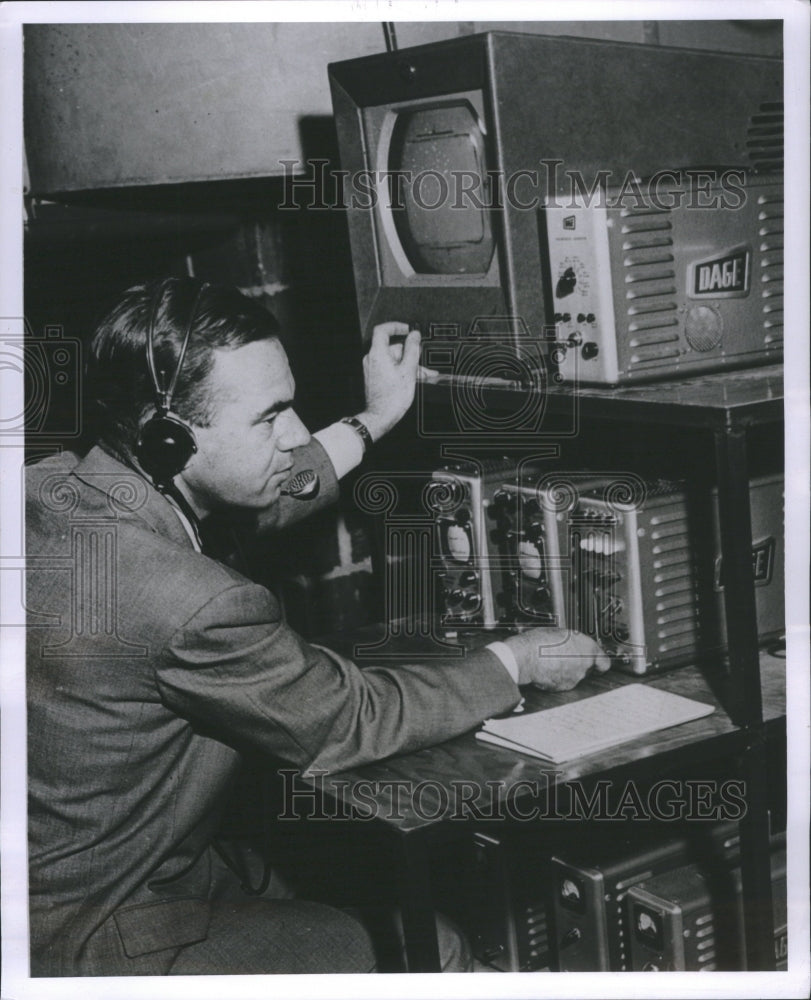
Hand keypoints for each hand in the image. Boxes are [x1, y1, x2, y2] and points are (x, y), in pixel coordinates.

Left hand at [356, 322, 420, 441]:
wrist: (381, 417)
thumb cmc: (392, 398)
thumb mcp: (409, 370)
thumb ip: (412, 349)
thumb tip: (414, 335)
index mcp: (378, 354)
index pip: (383, 330)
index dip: (396, 326)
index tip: (407, 330)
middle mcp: (372, 359)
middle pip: (393, 348)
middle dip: (409, 354)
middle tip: (421, 362)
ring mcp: (372, 368)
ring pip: (394, 360)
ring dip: (408, 365)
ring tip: (422, 375)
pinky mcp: (375, 377)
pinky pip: (390, 368)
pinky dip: (401, 371)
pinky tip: (414, 378)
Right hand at [502, 628, 610, 689]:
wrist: (525, 657)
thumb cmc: (539, 641)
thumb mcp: (561, 633)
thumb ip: (574, 642)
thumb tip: (574, 645)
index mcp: (587, 648)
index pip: (604, 662)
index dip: (599, 662)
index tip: (597, 663)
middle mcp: (584, 665)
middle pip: (588, 668)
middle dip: (579, 664)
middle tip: (566, 657)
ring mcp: (574, 678)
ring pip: (576, 676)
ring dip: (567, 671)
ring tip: (553, 661)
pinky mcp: (563, 687)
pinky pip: (564, 682)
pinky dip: (558, 678)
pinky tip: (548, 669)